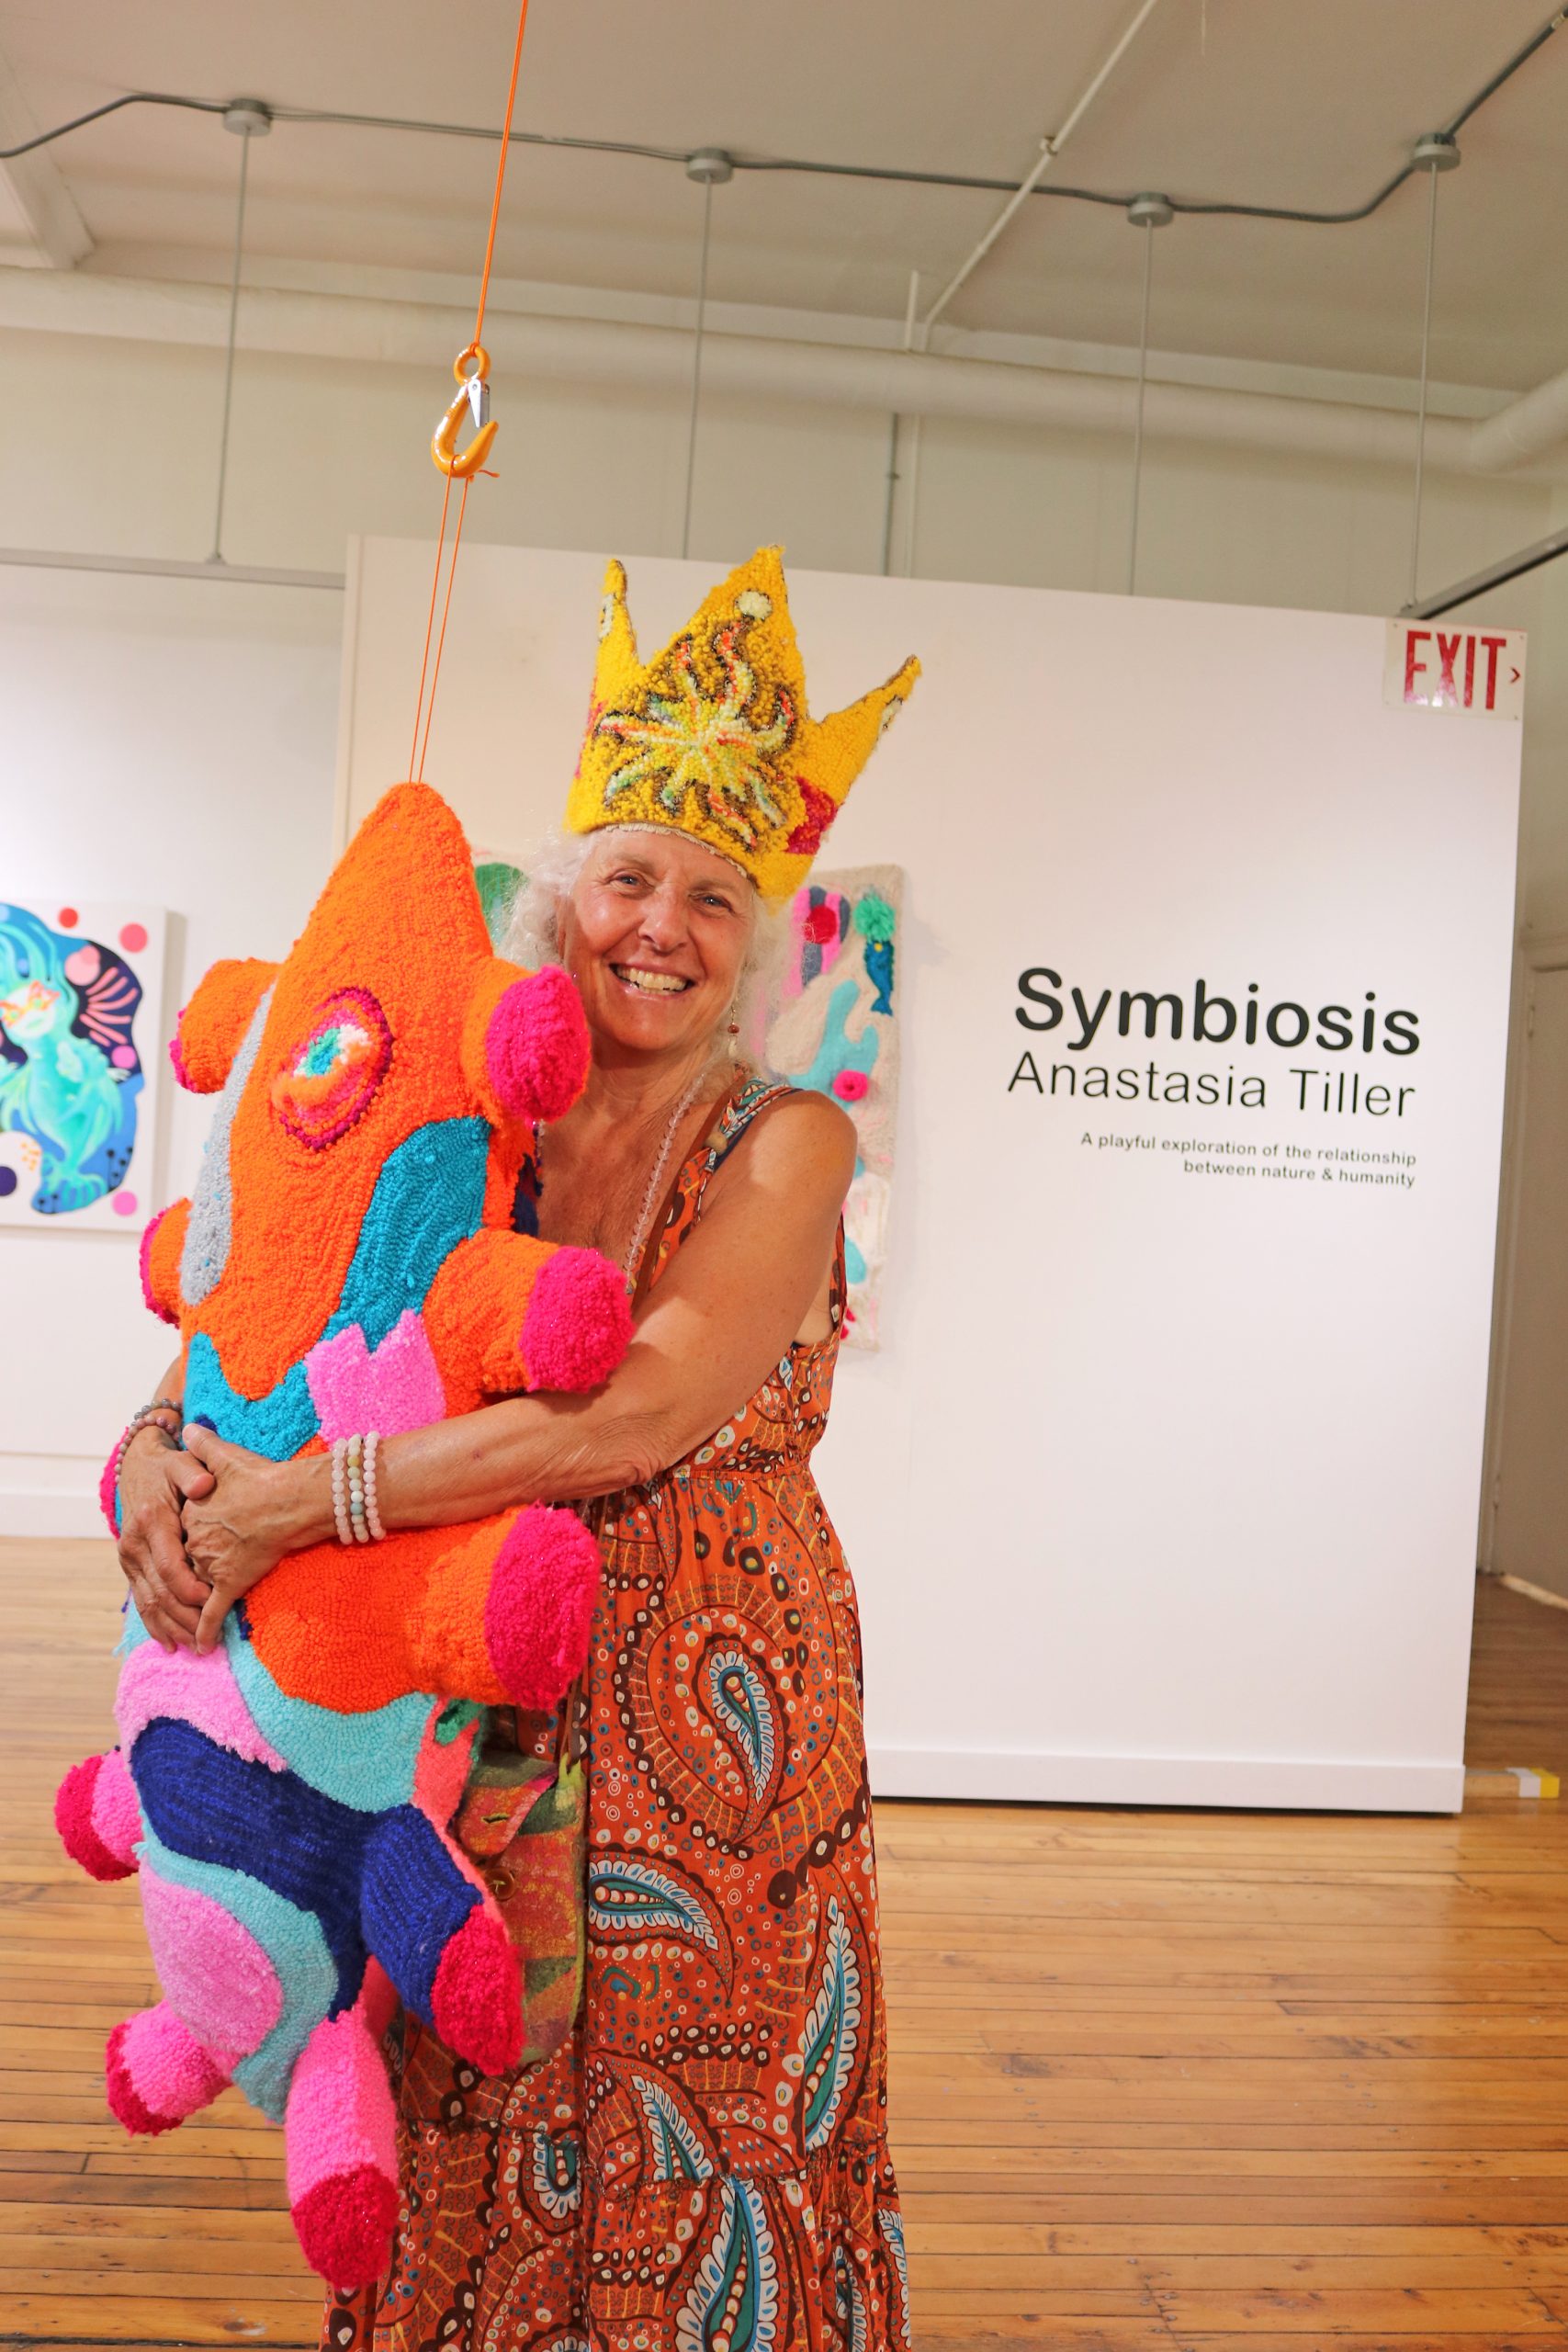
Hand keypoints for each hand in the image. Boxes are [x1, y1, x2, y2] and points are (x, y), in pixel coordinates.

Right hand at [116, 1426, 216, 1652]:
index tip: (213, 1603)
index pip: (169, 1566)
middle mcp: (135, 1545)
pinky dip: (156, 1624)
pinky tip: (170, 1644)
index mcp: (151, 1522)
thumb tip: (204, 1485)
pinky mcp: (130, 1567)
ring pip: (149, 1602)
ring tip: (195, 1647)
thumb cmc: (169, 1467)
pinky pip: (141, 1601)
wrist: (137, 1466)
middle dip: (185, 1618)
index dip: (190, 1588)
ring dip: (172, 1627)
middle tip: (210, 1638)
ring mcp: (129, 1558)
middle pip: (160, 1592)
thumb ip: (193, 1473)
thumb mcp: (182, 1463)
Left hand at [180, 1425, 322, 1653]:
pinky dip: (206, 1632)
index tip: (177, 1552)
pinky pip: (213, 1612)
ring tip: (180, 1627)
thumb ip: (202, 1443)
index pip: (175, 1533)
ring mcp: (211, 1563)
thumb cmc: (261, 1476)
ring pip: (190, 1591)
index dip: (177, 1544)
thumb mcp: (226, 1454)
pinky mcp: (231, 1582)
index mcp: (190, 1512)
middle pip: (180, 1564)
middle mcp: (194, 1540)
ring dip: (184, 1611)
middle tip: (170, 1598)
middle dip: (176, 1582)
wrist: (291, 1499)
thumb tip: (186, 1427)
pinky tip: (201, 1648)